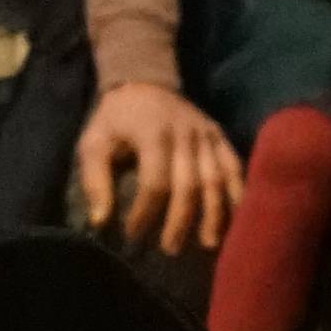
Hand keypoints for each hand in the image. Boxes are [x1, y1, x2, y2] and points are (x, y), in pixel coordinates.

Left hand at [77, 81, 239, 254]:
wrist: (143, 81)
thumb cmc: (116, 119)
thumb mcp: (93, 141)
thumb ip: (95, 179)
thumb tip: (100, 221)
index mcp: (153, 132)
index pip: (155, 181)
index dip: (145, 212)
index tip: (133, 234)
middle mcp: (184, 133)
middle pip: (188, 185)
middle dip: (180, 221)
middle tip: (170, 249)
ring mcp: (206, 133)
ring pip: (216, 178)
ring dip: (213, 213)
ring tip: (207, 243)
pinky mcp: (218, 134)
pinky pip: (234, 166)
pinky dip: (237, 193)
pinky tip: (236, 218)